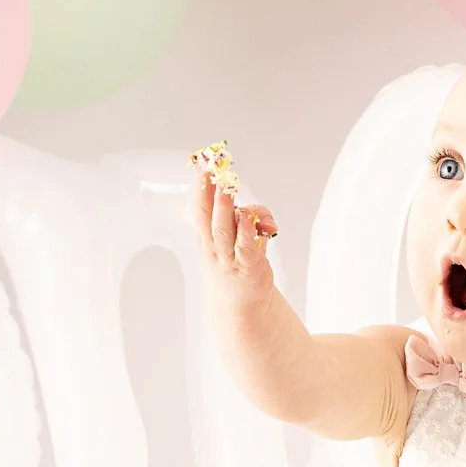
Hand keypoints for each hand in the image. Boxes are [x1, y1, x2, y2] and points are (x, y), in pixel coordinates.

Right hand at [193, 170, 278, 305]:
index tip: (202, 162)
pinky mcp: (248, 266)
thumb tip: (265, 219)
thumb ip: (251, 220)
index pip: (201, 206)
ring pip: (224, 229)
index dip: (201, 185)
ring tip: (227, 186)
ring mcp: (229, 257)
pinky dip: (247, 231)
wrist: (239, 304)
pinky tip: (249, 218)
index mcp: (206, 236)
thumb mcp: (237, 238)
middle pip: (207, 214)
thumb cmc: (237, 264)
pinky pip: (246, 246)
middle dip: (208, 189)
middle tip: (211, 167)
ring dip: (225, 207)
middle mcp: (214, 245)